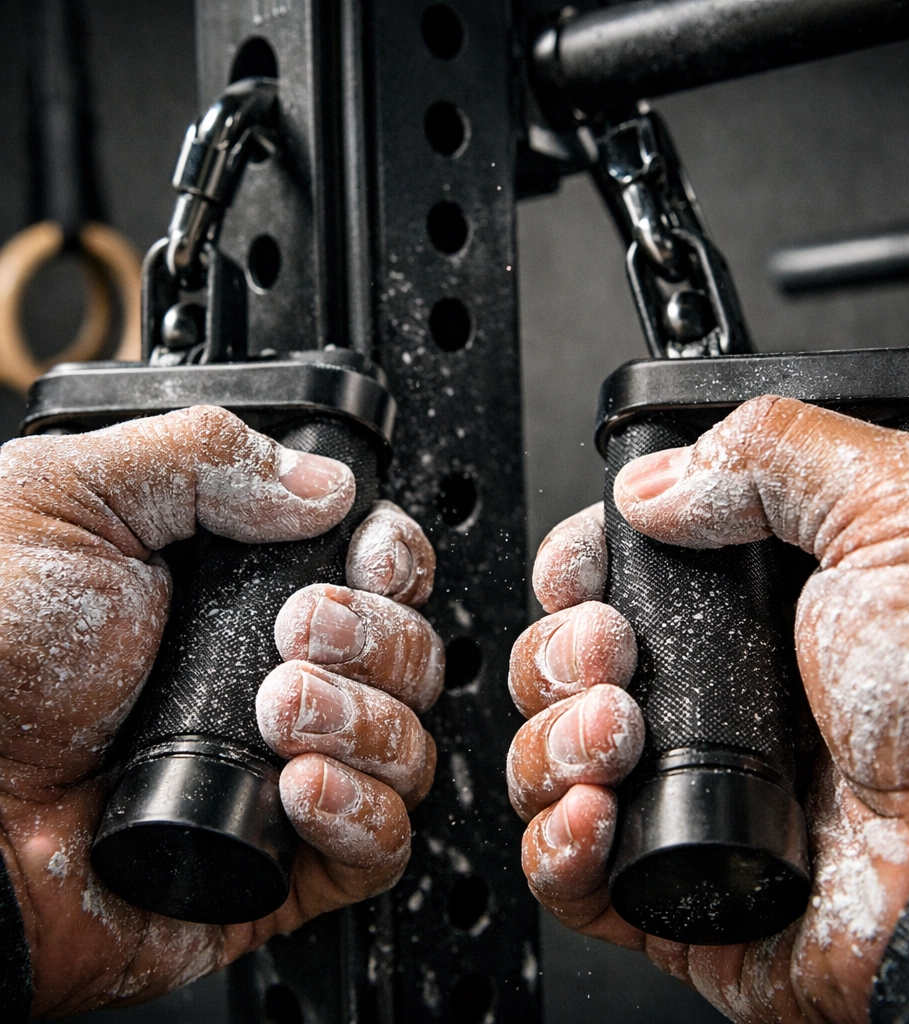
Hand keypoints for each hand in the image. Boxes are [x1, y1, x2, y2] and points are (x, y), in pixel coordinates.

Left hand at [0, 406, 441, 1015]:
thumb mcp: (73, 501)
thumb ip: (203, 455)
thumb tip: (326, 481)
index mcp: (240, 594)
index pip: (376, 572)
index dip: (396, 559)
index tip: (372, 556)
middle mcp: (276, 677)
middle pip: (411, 653)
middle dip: (377, 636)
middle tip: (299, 630)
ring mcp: (284, 771)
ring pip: (410, 744)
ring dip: (370, 720)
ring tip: (281, 711)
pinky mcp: (280, 865)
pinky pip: (383, 846)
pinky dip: (364, 813)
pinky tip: (298, 788)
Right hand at [506, 396, 908, 1023]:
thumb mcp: (903, 507)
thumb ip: (772, 454)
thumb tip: (655, 483)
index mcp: (756, 614)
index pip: (617, 582)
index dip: (579, 571)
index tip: (581, 574)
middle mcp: (717, 701)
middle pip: (563, 668)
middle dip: (558, 652)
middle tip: (610, 652)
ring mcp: (693, 798)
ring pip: (547, 762)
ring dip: (550, 741)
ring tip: (612, 733)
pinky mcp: (680, 894)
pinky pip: (569, 872)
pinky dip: (555, 841)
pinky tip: (596, 813)